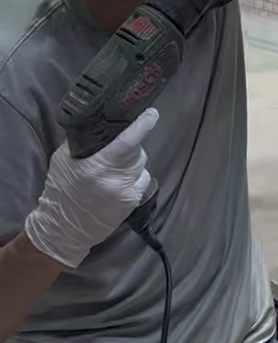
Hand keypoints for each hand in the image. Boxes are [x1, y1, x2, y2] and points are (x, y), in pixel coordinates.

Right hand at [24, 109, 158, 269]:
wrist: (63, 229)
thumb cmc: (61, 190)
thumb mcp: (63, 160)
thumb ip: (84, 142)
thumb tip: (102, 124)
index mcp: (96, 166)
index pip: (127, 141)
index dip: (142, 125)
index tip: (151, 114)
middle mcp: (115, 179)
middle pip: (137, 151)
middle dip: (132, 146)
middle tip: (119, 148)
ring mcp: (126, 192)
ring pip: (141, 164)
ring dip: (133, 161)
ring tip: (117, 167)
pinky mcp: (132, 203)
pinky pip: (142, 180)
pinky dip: (135, 176)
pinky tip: (121, 181)